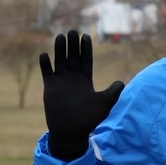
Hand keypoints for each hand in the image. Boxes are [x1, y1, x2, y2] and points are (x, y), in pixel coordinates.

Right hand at [39, 30, 124, 160]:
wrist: (70, 133)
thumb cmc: (88, 120)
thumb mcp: (104, 105)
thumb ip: (112, 92)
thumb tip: (121, 83)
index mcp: (85, 79)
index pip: (86, 59)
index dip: (86, 48)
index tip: (86, 36)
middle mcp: (73, 78)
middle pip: (73, 56)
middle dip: (73, 45)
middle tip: (72, 31)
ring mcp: (61, 82)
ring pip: (60, 61)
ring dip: (59, 49)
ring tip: (60, 37)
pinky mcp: (50, 87)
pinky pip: (47, 72)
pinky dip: (45, 64)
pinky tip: (44, 55)